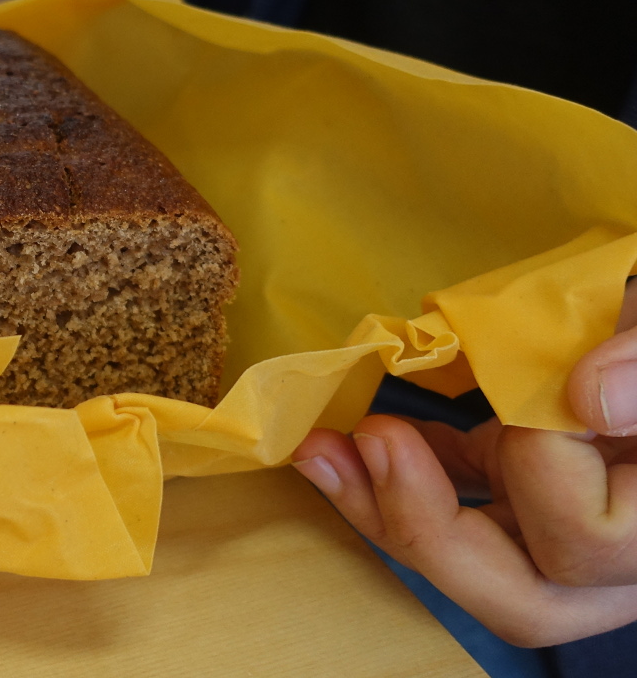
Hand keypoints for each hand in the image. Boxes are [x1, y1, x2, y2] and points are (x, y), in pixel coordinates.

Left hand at [293, 278, 636, 646]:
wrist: (630, 328)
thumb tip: (589, 397)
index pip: (584, 538)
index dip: (539, 461)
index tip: (532, 383)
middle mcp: (615, 562)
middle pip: (518, 598)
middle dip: (422, 524)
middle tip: (368, 438)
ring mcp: (556, 531)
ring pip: (465, 560)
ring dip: (381, 502)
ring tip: (321, 447)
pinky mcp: (518, 496)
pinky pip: (452, 504)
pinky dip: (400, 469)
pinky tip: (354, 434)